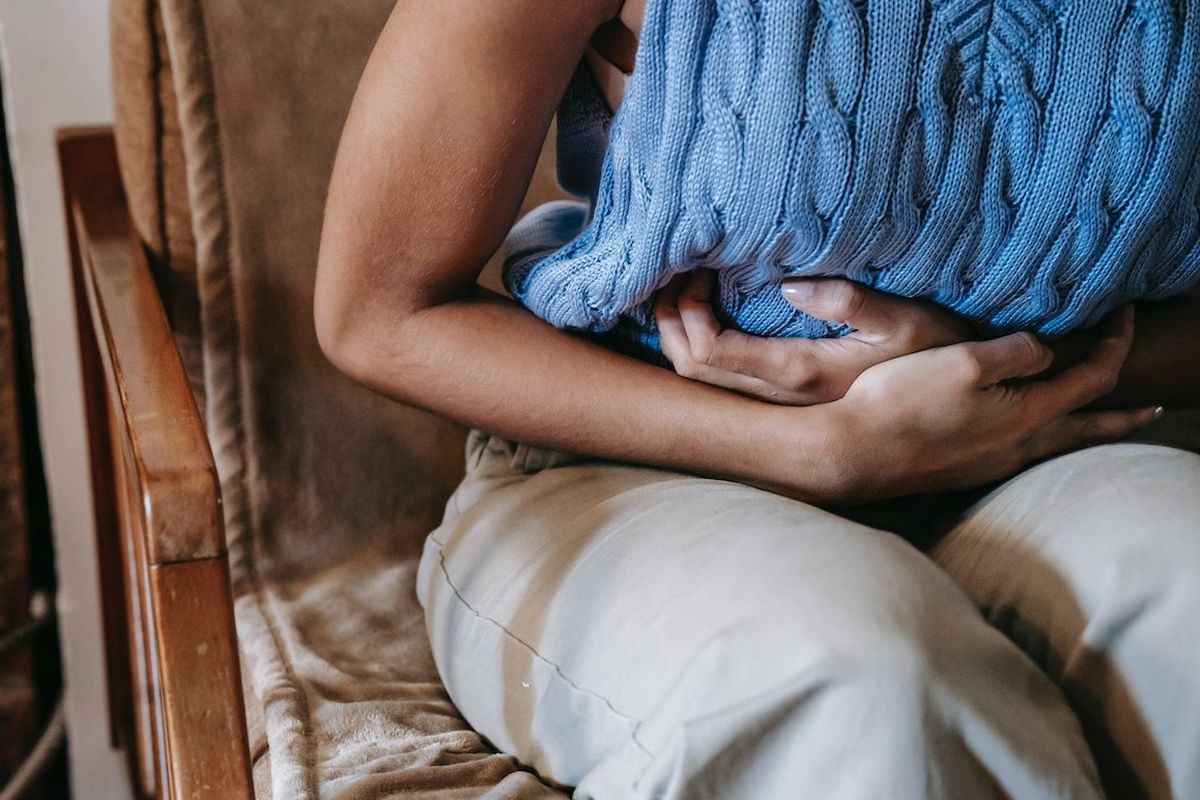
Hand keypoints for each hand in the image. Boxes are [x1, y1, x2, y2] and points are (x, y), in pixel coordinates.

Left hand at [654, 269, 975, 404]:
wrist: (958, 406)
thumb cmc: (938, 354)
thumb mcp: (908, 320)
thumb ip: (852, 303)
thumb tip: (790, 287)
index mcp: (800, 374)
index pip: (711, 354)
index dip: (686, 314)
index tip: (697, 270)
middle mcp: (780, 399)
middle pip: (691, 370)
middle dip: (670, 321)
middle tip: (675, 273)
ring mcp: (780, 404)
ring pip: (701, 382)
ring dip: (679, 335)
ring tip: (682, 290)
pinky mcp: (786, 401)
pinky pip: (721, 382)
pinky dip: (698, 347)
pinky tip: (705, 317)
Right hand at [817, 305, 1160, 501]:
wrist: (853, 453)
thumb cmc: (903, 403)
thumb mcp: (964, 360)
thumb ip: (1015, 351)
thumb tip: (1043, 350)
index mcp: (1027, 415)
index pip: (1093, 377)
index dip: (1116, 342)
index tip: (1125, 312)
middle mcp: (1018, 446)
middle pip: (1088, 429)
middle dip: (1123, 416)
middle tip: (1155, 409)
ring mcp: (990, 463)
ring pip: (1055, 444)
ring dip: (1084, 428)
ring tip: (1096, 422)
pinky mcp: (963, 469)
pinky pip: (1022, 451)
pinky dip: (1044, 437)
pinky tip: (1025, 433)